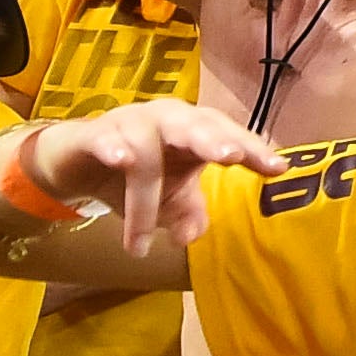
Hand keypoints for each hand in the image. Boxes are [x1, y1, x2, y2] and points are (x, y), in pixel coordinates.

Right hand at [14, 98, 281, 256]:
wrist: (77, 160)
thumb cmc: (137, 173)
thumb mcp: (167, 197)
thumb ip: (187, 211)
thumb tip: (192, 236)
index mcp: (196, 130)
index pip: (230, 135)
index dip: (254, 150)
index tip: (278, 169)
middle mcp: (169, 119)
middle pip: (197, 124)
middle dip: (216, 139)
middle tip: (232, 156)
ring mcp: (131, 121)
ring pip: (146, 150)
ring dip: (145, 198)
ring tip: (144, 235)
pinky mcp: (95, 133)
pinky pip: (105, 137)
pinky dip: (113, 147)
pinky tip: (121, 160)